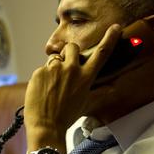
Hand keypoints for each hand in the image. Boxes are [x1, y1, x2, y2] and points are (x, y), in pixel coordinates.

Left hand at [24, 24, 121, 148]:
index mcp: (86, 77)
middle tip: (65, 67)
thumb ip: (100, 93)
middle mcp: (71, 70)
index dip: (109, 39)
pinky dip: (41, 78)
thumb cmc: (66, 117)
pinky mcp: (39, 72)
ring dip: (54, 68)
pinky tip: (42, 91)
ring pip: (54, 59)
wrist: (46, 126)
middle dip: (69, 52)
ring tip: (51, 86)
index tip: (115, 27)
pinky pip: (41, 70)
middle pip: (72, 47)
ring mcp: (54, 70)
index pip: (101, 53)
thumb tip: (113, 89)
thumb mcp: (86, 103)